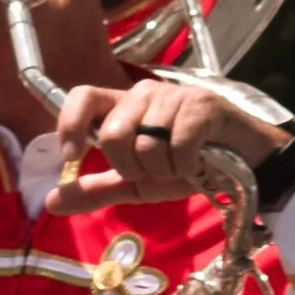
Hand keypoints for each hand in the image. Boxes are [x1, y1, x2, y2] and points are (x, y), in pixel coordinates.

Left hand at [53, 74, 292, 207]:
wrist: (244, 165)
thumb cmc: (189, 166)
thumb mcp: (138, 183)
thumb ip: (96, 189)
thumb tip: (51, 201)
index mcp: (124, 107)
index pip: (82, 97)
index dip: (69, 124)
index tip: (70, 156)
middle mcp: (144, 93)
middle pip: (113, 133)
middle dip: (131, 167)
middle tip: (156, 171)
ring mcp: (173, 96)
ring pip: (146, 145)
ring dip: (165, 170)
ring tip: (184, 165)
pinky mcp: (202, 104)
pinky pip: (178, 144)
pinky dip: (188, 165)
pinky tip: (201, 161)